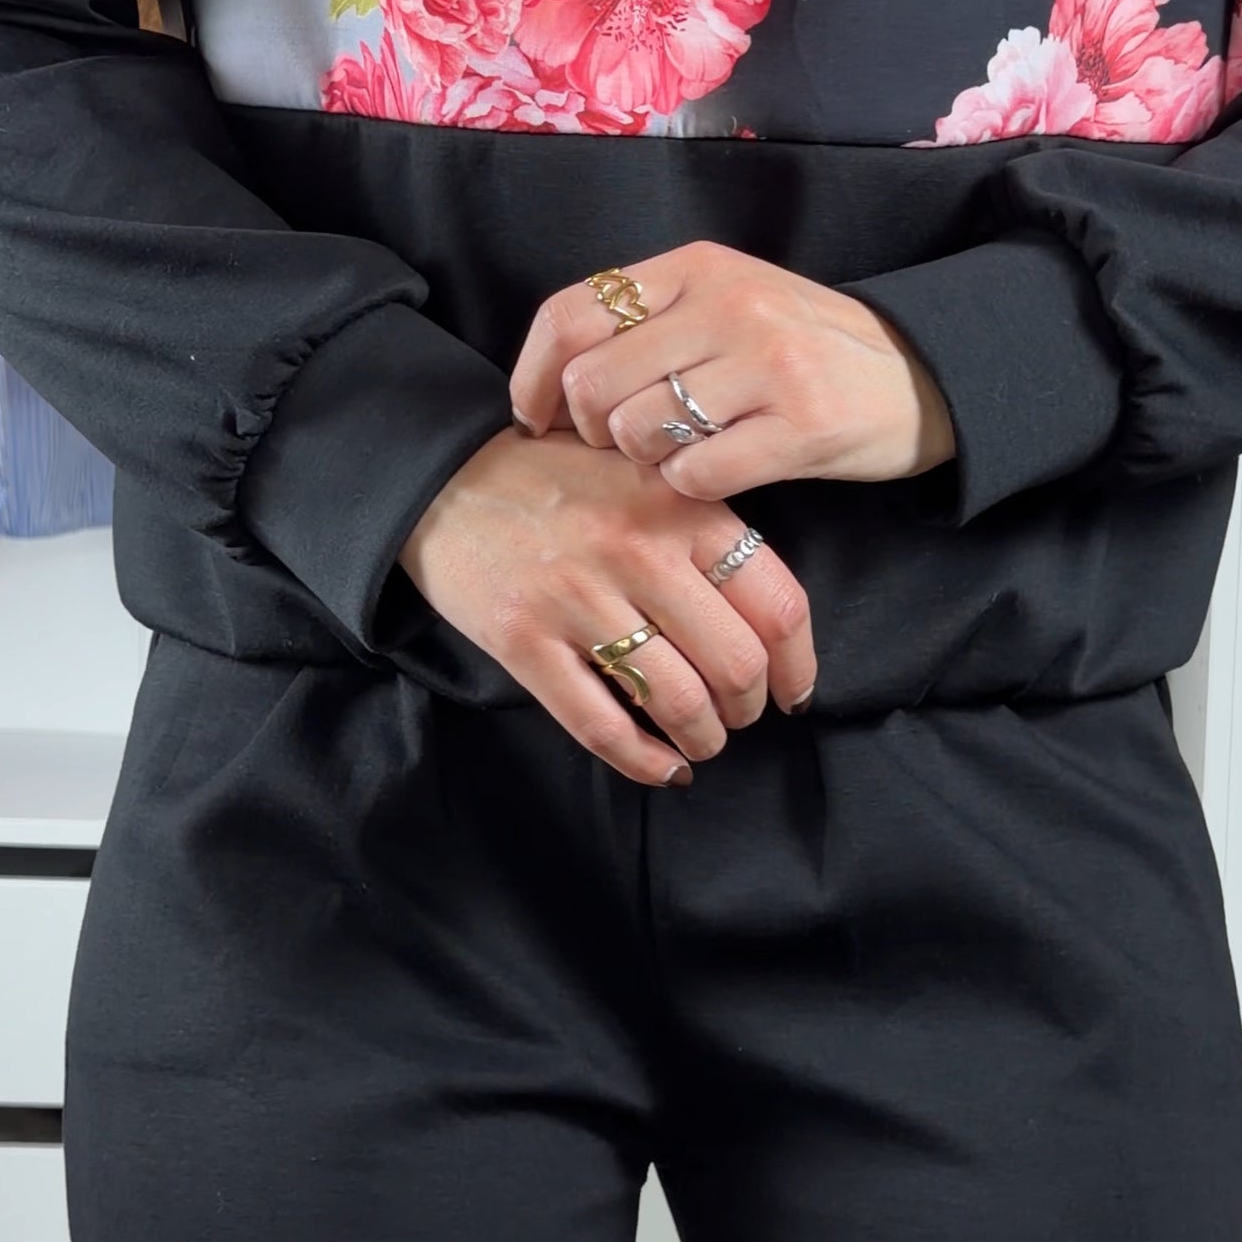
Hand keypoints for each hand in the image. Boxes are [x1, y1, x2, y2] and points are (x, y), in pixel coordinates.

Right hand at [396, 426, 816, 785]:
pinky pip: (602, 726)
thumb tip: (769, 619)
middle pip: (737, 664)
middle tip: (739, 714)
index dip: (798, 665)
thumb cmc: (558, 478)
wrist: (443, 475)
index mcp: (682, 507)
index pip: (777, 604)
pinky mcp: (524, 640)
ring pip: (678, 702)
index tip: (794, 691)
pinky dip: (645, 763)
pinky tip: (663, 769)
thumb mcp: (646, 471)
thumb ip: (706, 525)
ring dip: (703, 739)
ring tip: (700, 740)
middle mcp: (638, 551)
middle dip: (749, 708)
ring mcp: (578, 598)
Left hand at [508, 240, 955, 498]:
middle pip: (593, 383)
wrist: (919, 375)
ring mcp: (767, 364)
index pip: (571, 313)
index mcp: (697, 267)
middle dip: (590, 431)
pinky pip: (696, 472)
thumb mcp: (726, 303)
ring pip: (639, 430)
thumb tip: (551, 378)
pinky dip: (689, 485)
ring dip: (643, 459)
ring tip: (677, 453)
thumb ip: (649, 320)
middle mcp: (727, 305)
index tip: (534, 417)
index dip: (533, 376)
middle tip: (619, 445)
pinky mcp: (800, 426)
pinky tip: (713, 473)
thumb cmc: (802, 347)